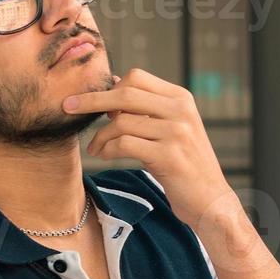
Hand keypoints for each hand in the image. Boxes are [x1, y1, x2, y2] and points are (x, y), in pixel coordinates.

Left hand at [65, 68, 237, 229]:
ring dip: (100, 136)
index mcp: (180, 98)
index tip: (91, 100)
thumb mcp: (172, 129)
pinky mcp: (169, 156)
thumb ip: (148, 108)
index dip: (109, 86)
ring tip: (94, 148)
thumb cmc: (184, 165)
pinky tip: (104, 156)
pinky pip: (124, 145)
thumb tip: (113, 83)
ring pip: (121, 122)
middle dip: (92, 100)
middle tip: (68, 107)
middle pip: (125, 93)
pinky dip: (107, 150)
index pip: (137, 77)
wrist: (211, 200)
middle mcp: (180, 111)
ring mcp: (176, 133)